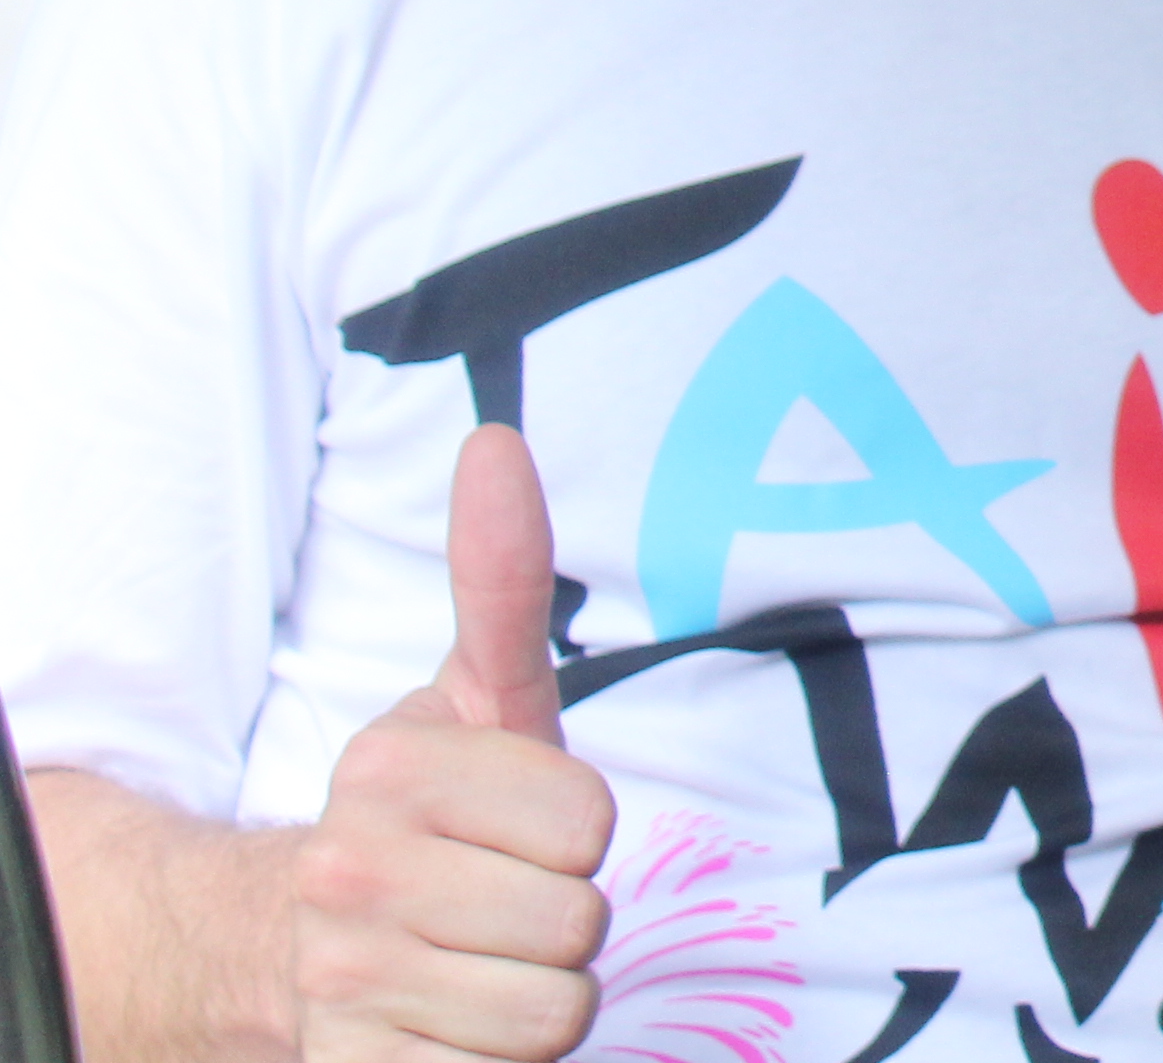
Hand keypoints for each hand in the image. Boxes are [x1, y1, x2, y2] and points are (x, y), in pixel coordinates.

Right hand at [292, 426, 612, 1062]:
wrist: (294, 945)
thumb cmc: (434, 812)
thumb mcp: (475, 699)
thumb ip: (499, 581)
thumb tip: (495, 441)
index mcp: (389, 770)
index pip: (588, 822)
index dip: (575, 829)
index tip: (519, 822)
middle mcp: (349, 874)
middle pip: (579, 919)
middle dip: (563, 913)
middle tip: (502, 896)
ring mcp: (344, 981)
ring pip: (554, 1007)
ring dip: (538, 989)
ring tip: (481, 955)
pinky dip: (493, 1057)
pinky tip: (449, 1019)